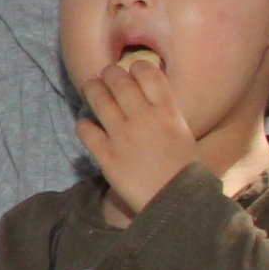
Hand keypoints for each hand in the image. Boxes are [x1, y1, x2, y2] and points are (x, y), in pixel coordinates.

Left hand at [76, 53, 198, 218]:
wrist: (176, 202)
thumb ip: (164, 112)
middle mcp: (143, 118)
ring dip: (92, 89)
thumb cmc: (184, 169)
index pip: (147, 72)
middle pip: (119, 80)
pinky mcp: (106, 156)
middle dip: (110, 73)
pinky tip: (88, 127)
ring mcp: (122, 136)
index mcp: (167, 112)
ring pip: (98, 99)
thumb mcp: (182, 132)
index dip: (136, 67)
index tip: (131, 69)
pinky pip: (85, 130)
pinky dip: (84, 125)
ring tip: (90, 86)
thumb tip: (148, 95)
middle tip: (106, 75)